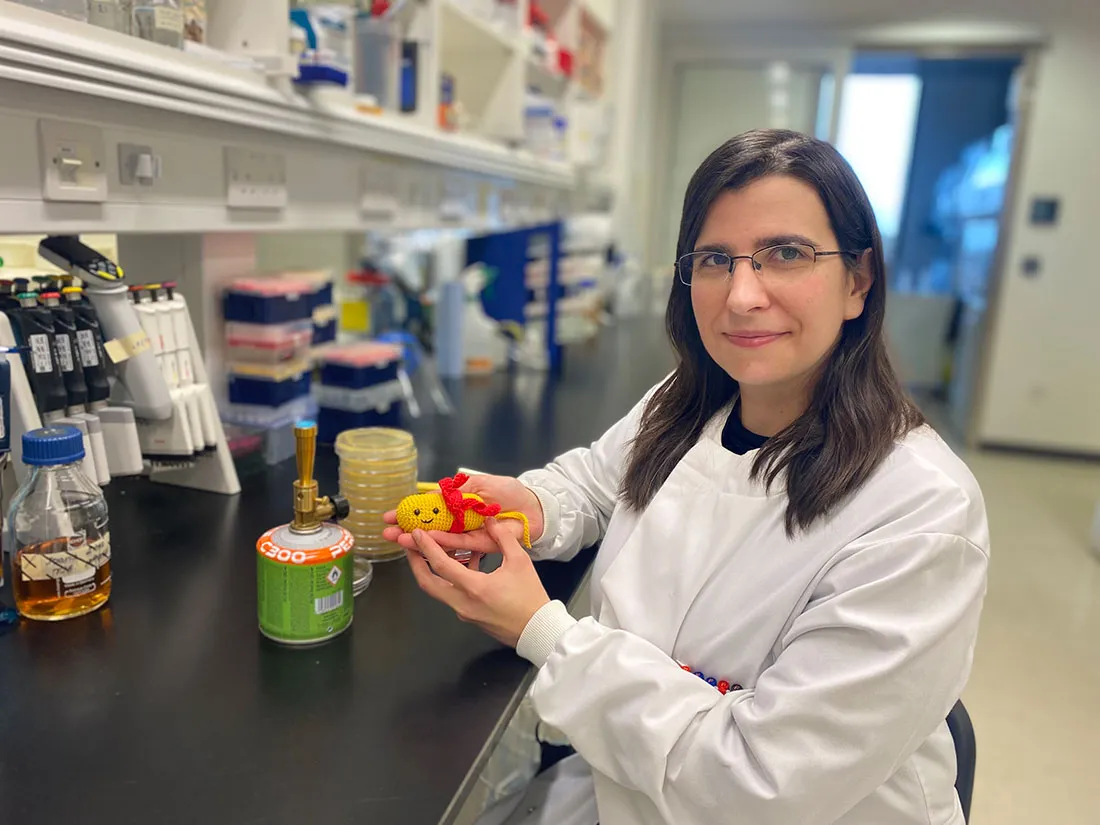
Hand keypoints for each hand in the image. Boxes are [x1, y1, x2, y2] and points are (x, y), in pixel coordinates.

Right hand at [382, 474, 544, 557]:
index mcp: (458, 506)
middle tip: (386, 532)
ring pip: (439, 539)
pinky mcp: (480, 544)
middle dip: (407, 529)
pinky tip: (426, 541)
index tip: (390, 516)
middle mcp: (460, 522)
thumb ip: (457, 490)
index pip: (428, 511)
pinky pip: (458, 543)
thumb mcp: (479, 483)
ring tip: (399, 539)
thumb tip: (431, 496)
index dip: (410, 513)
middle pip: (429, 528)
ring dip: (419, 539)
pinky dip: (442, 542)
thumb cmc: (509, 492)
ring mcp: (469, 534)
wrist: (534, 505)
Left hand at [406, 518, 550, 647]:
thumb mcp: (520, 562)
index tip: (417, 533)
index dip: (426, 547)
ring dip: (432, 571)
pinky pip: (452, 595)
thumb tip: (490, 520)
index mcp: (474, 588)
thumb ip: (503, 538)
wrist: (538, 630)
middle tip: (410, 546)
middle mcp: (462, 602)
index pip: (440, 565)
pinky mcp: (469, 616)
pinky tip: (466, 564)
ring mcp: (464, 612)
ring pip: (438, 590)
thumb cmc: (530, 598)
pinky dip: (452, 579)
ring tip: (435, 551)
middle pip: (427, 583)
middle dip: (415, 563)